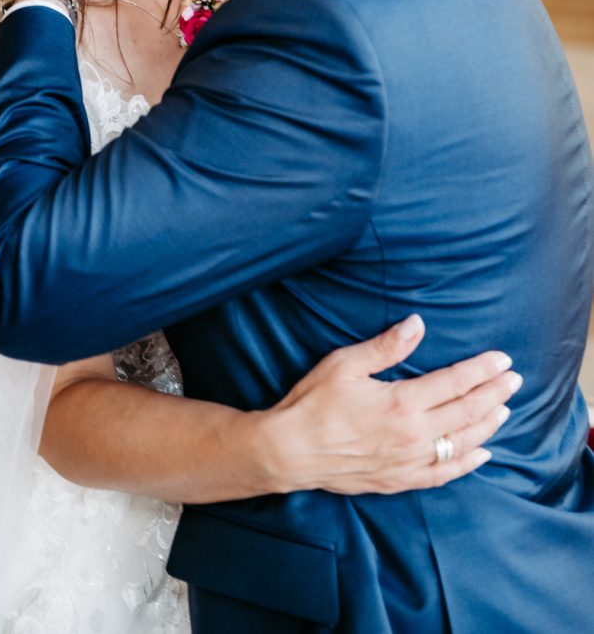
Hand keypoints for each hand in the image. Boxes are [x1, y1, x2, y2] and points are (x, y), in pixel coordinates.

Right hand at [263, 316, 519, 494]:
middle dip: (493, 394)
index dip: (482, 370)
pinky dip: (466, 464)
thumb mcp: (346, 363)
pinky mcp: (398, 479)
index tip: (502, 360)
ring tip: (504, 410)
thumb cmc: (313, 402)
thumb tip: (418, 323)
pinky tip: (482, 453)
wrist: (289, 450)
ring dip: (487, 426)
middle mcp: (412, 435)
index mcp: (402, 402)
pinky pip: (442, 474)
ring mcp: (408, 461)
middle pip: (466, 413)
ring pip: (461, 444)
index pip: (455, 382)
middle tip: (514, 380)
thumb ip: (386, 346)